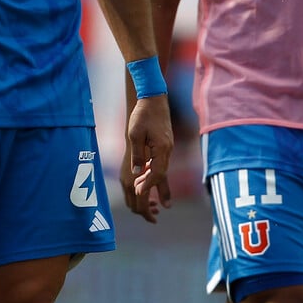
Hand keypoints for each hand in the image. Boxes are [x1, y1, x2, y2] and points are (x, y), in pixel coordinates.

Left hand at [125, 95, 174, 222]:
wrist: (154, 98)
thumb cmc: (143, 114)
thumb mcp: (135, 134)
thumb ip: (137, 154)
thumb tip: (136, 174)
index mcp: (162, 149)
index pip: (157, 173)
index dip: (148, 185)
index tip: (139, 193)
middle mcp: (167, 151)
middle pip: (161, 176)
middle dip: (153, 189)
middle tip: (146, 204)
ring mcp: (167, 148)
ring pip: (163, 171)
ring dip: (158, 186)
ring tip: (158, 203)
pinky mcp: (164, 145)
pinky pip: (161, 164)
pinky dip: (157, 174)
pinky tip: (151, 179)